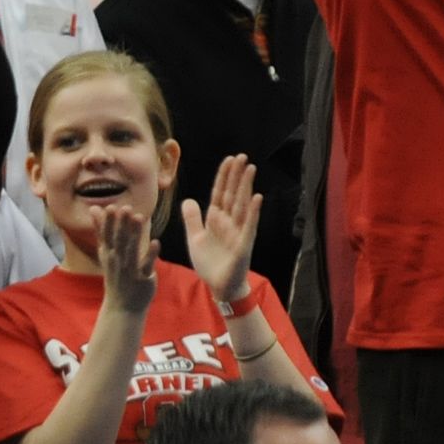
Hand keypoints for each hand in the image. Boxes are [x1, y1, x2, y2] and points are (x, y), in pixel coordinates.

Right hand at [95, 202, 159, 314]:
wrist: (122, 308)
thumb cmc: (115, 274)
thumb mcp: (105, 252)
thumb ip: (101, 229)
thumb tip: (94, 208)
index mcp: (108, 254)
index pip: (106, 236)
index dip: (108, 223)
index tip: (111, 207)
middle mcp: (117, 261)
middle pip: (118, 241)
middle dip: (121, 225)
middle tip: (125, 207)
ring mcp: (129, 270)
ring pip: (132, 250)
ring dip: (135, 234)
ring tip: (139, 217)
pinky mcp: (143, 279)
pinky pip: (146, 266)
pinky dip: (151, 254)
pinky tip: (157, 242)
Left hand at [181, 154, 265, 305]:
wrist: (219, 287)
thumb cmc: (210, 264)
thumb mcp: (195, 239)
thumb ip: (192, 220)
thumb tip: (187, 199)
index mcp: (216, 220)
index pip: (220, 193)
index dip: (223, 177)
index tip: (228, 160)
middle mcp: (229, 222)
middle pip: (232, 194)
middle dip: (236, 176)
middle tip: (242, 156)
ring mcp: (238, 232)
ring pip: (241, 205)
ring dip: (246, 187)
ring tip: (250, 168)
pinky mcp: (244, 245)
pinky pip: (249, 225)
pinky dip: (253, 212)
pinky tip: (257, 197)